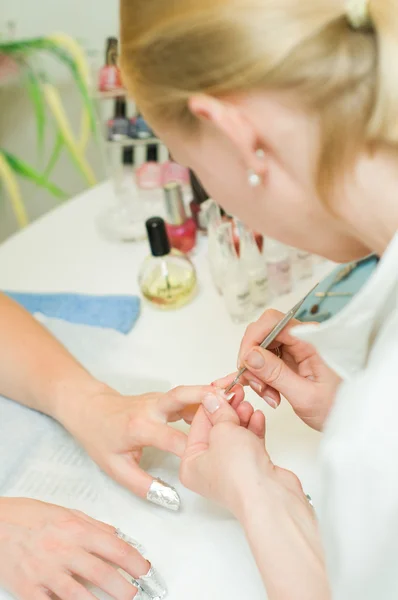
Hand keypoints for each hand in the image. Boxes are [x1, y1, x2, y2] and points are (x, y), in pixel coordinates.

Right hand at [0, 497, 159, 599]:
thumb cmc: (27, 516)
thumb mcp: (65, 512)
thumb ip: (92, 525)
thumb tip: (114, 536)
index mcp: (75, 530)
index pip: (115, 548)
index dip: (135, 561)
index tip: (144, 569)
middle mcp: (63, 550)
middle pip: (102, 573)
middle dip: (124, 588)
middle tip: (134, 593)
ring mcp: (45, 572)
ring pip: (79, 594)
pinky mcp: (28, 589)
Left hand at [56, 383, 244, 507]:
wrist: (89, 410)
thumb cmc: (101, 437)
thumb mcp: (115, 468)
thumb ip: (144, 485)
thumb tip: (171, 499)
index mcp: (139, 427)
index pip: (172, 438)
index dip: (194, 447)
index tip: (214, 456)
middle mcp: (151, 408)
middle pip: (181, 396)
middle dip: (206, 396)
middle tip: (231, 398)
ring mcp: (159, 399)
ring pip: (188, 392)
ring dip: (212, 393)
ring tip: (238, 395)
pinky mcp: (165, 397)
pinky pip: (188, 396)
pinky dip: (207, 395)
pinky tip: (225, 397)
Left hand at [180, 388, 301, 515]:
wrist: (270, 497)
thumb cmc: (239, 475)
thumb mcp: (222, 431)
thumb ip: (219, 411)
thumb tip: (214, 399)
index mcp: (191, 464)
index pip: (197, 426)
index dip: (209, 404)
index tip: (219, 389)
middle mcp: (209, 470)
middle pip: (215, 430)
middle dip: (227, 410)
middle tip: (235, 393)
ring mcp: (231, 470)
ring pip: (234, 436)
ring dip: (241, 418)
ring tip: (247, 404)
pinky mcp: (252, 470)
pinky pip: (249, 443)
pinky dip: (253, 429)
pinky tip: (257, 417)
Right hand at [221, 309, 340, 430]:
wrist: (352, 419)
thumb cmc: (337, 407)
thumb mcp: (305, 396)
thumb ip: (276, 374)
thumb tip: (249, 355)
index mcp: (311, 339)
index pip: (272, 321)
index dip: (253, 339)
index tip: (245, 363)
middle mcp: (303, 338)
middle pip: (263, 333)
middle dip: (252, 358)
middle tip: (257, 386)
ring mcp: (297, 348)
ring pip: (262, 347)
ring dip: (257, 371)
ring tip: (269, 395)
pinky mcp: (292, 358)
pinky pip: (267, 359)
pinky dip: (262, 376)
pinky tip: (271, 393)